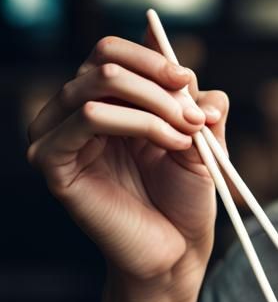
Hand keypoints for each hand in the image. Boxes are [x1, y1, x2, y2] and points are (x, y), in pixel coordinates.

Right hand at [27, 29, 229, 286]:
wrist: (178, 250)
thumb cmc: (184, 196)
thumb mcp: (201, 137)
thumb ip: (195, 99)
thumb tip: (186, 68)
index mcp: (106, 101)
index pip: (111, 51)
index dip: (152, 58)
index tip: (189, 80)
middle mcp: (74, 112)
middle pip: (105, 61)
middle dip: (160, 85)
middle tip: (197, 117)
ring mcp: (58, 135)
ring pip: (98, 85)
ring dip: (156, 105)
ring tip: (188, 135)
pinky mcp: (52, 161)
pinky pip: (88, 116)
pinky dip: (139, 122)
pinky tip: (171, 145)